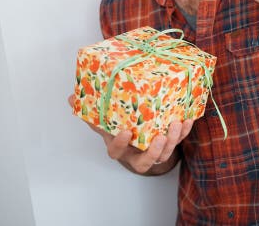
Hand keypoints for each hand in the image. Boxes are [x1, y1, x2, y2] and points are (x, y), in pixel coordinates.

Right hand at [68, 94, 192, 173]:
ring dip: (173, 140)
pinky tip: (188, 118)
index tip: (125, 132)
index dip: (120, 144)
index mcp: (119, 147)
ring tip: (176, 124)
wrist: (136, 133)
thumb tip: (70, 97)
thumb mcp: (103, 120)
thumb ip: (90, 110)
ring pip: (165, 153)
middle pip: (146, 161)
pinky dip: (185, 131)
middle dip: (154, 151)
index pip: (116, 152)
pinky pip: (179, 140)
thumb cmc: (118, 127)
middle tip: (160, 137)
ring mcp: (154, 150)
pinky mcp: (169, 142)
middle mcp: (137, 152)